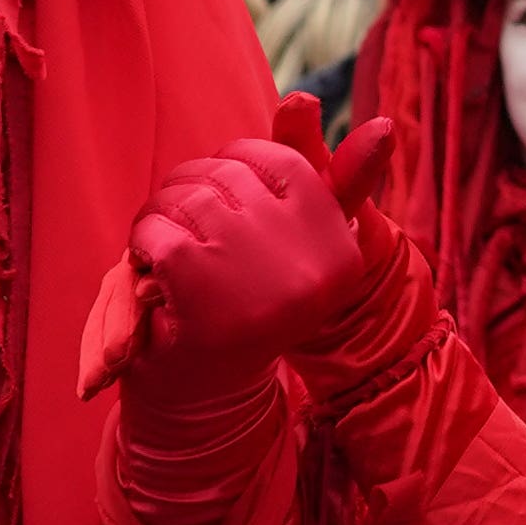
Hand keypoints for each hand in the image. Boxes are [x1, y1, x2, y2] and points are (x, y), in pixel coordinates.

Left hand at [79, 94, 393, 406]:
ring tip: (167, 251)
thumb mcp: (300, 245)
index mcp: (341, 247)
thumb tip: (384, 123)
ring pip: (187, 196)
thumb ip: (335, 177)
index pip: (277, 160)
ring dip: (161, 217)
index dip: (236, 176)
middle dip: (191, 193)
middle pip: (227, 174)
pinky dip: (141, 244)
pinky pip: (156, 228)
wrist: (208, 401)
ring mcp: (256, 273)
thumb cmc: (255, 306)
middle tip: (186, 232)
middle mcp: (310, 261)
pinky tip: (152, 273)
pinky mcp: (199, 285)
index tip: (227, 214)